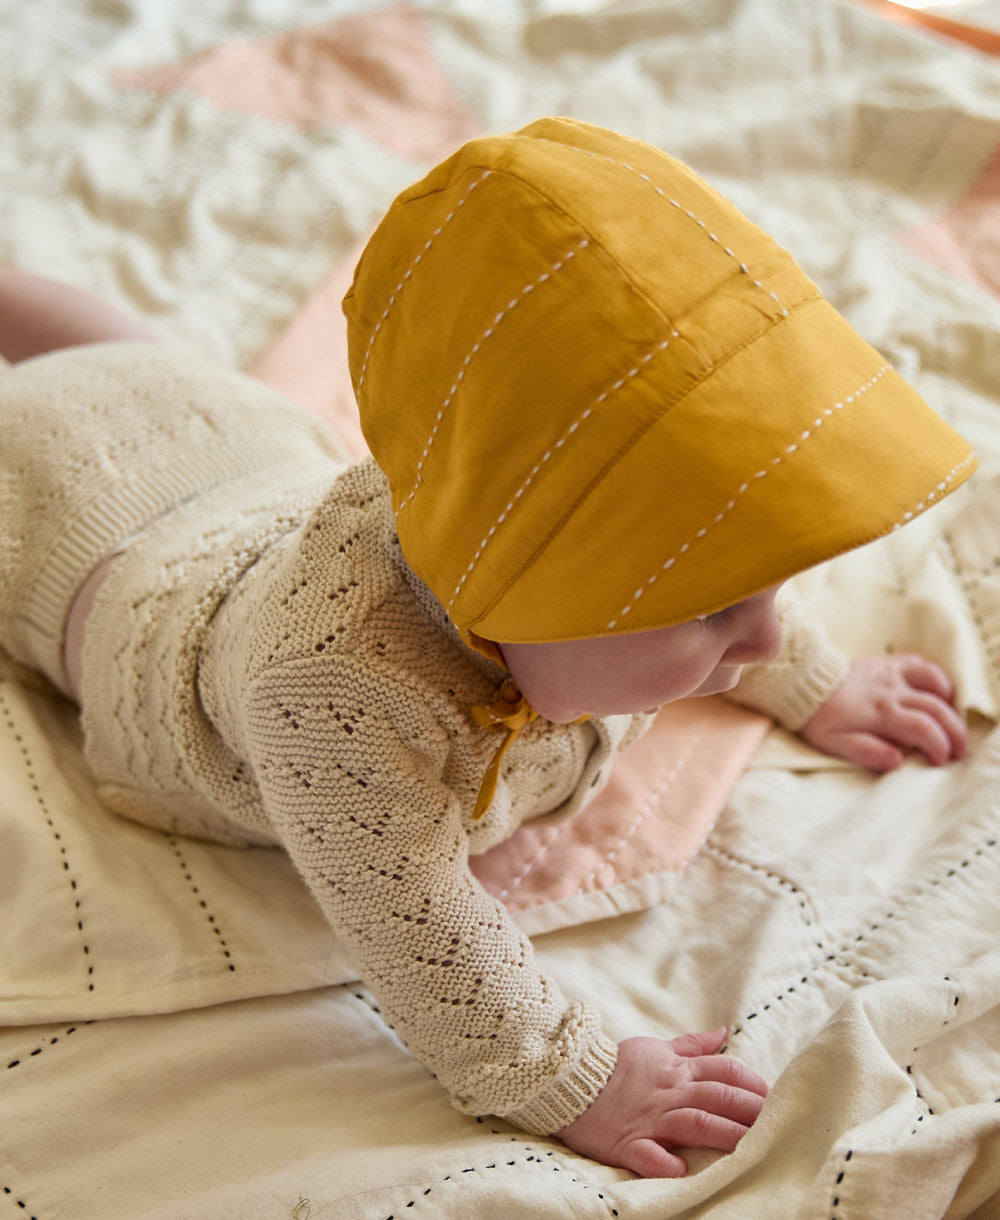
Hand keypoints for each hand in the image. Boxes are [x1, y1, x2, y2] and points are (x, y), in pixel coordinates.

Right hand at [555, 1029, 768, 1177]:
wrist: (571, 1080)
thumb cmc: (617, 1066)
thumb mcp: (656, 1048)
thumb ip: (691, 1045)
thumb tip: (724, 1033)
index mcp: (677, 1070)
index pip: (724, 1070)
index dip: (752, 1081)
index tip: (775, 1096)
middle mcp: (669, 1093)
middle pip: (718, 1097)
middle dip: (752, 1110)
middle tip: (780, 1123)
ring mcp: (650, 1119)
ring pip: (695, 1123)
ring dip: (725, 1135)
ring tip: (752, 1149)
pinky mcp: (627, 1143)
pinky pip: (647, 1154)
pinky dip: (663, 1163)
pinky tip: (681, 1172)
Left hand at [800, 654, 966, 770]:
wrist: (802, 682)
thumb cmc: (818, 718)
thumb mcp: (833, 743)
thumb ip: (866, 752)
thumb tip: (897, 761)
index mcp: (879, 714)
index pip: (923, 729)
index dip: (939, 746)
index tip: (940, 760)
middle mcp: (891, 692)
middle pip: (937, 709)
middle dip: (955, 731)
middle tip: (958, 750)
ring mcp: (891, 674)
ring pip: (935, 682)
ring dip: (950, 702)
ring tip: (951, 720)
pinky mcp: (888, 663)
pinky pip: (920, 664)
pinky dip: (936, 678)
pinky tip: (938, 693)